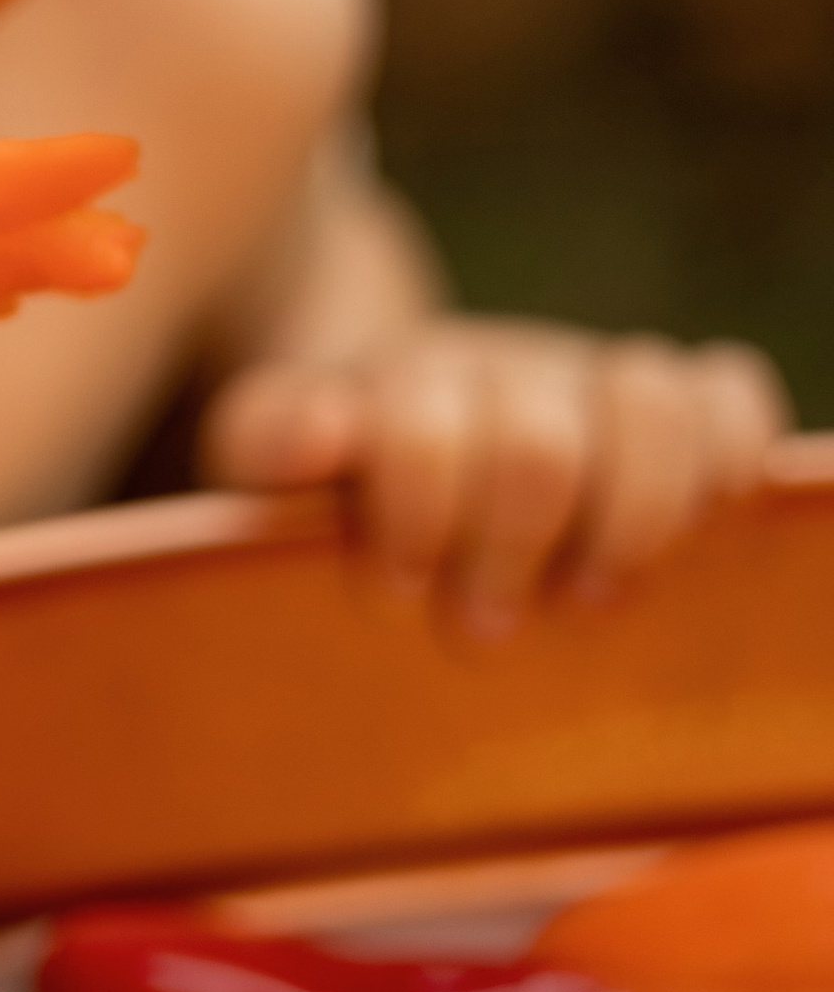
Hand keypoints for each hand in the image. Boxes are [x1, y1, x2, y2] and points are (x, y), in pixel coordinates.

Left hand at [201, 319, 786, 628]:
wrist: (380, 424)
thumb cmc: (328, 476)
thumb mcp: (263, 455)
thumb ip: (267, 437)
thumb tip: (323, 429)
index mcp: (395, 381)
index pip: (417, 431)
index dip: (413, 517)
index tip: (391, 591)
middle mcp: (498, 367)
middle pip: (536, 447)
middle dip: (510, 550)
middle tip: (480, 624)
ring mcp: (584, 378)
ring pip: (649, 400)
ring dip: (630, 517)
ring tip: (591, 592)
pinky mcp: (665, 401)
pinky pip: (728, 393)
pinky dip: (728, 456)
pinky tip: (695, 526)